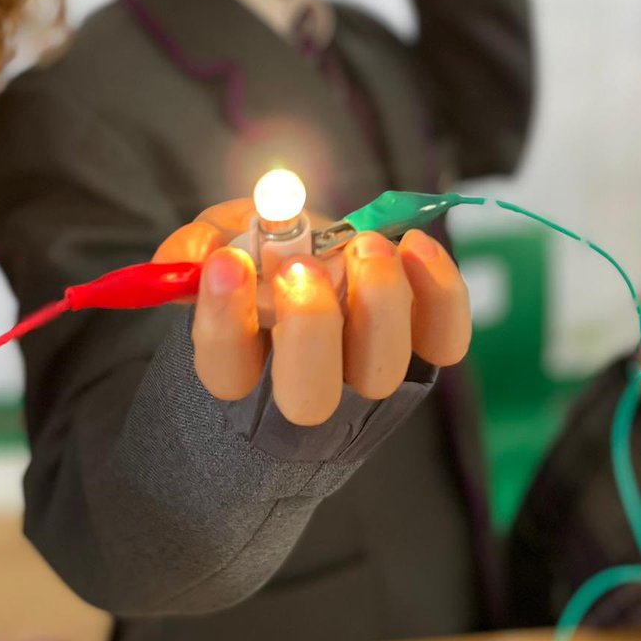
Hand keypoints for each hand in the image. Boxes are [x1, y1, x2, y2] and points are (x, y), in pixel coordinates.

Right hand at [154, 201, 471, 427]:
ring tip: (363, 245)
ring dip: (376, 300)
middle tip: (302, 265)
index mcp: (242, 373)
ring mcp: (369, 378)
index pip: (224, 370)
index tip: (228, 261)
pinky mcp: (425, 353)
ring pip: (382, 368)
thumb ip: (196, 247)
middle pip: (308, 396)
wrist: (322, 279)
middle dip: (308, 326)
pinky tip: (413, 244)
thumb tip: (198, 253)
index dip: (223, 320)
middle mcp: (307, 391)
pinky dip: (439, 290)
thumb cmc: (261, 270)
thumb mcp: (218, 247)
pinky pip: (445, 338)